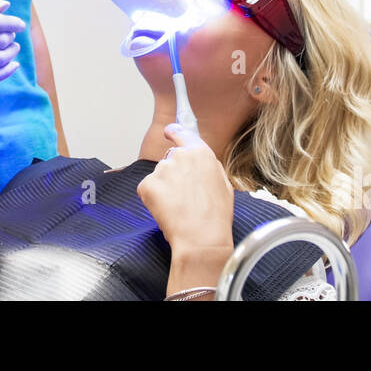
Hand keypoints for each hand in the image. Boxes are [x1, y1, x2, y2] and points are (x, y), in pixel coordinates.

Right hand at [0, 0, 25, 83]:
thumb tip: (7, 6)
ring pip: (0, 59)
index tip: (19, 25)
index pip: (0, 22)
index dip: (14, 23)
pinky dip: (7, 72)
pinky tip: (14, 65)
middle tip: (9, 36)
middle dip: (10, 37)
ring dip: (12, 53)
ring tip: (14, 48)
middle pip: (2, 40)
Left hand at [137, 123, 234, 255]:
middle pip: (170, 159)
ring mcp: (161, 170)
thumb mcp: (223, 184)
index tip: (169, 132)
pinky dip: (153, 200)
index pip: (181, 132)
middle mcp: (179, 156)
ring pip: (159, 176)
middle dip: (174, 174)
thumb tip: (200, 160)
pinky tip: (167, 211)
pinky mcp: (147, 184)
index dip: (174, 132)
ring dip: (164, 189)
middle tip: (184, 196)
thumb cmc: (216, 216)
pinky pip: (148, 189)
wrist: (201, 238)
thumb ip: (209, 166)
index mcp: (200, 153)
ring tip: (178, 208)